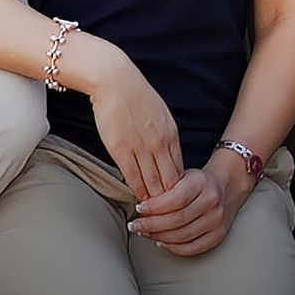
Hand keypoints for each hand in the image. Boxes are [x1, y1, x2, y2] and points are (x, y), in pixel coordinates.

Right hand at [90, 53, 184, 203]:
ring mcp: (140, 147)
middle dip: (170, 199)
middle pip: (169, 180)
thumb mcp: (160, 114)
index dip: (179, 189)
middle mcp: (159, 143)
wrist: (114, 80)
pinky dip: (137, 190)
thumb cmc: (136, 95)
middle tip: (169, 214)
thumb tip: (168, 156)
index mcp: (171, 133)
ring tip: (154, 212)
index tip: (177, 200)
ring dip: (154, 199)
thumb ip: (166, 136)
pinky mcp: (120, 149)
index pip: (180, 170)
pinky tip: (138, 199)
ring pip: (152, 182)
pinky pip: (132, 177)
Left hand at [129, 161, 247, 256]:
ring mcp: (217, 220)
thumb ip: (165, 187)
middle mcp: (212, 201)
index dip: (154, 207)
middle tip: (136, 226)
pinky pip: (192, 248)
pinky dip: (173, 248)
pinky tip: (161, 241)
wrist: (226, 186)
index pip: (175, 199)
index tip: (139, 209)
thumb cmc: (198, 182)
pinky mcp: (218, 235)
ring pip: (183, 236)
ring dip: (159, 237)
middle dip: (151, 225)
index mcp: (201, 182)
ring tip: (145, 233)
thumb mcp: (183, 175)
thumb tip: (140, 203)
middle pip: (177, 220)